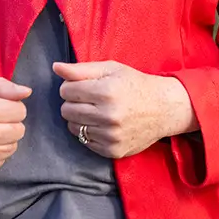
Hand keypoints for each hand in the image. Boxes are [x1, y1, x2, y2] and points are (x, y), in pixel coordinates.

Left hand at [53, 60, 196, 158]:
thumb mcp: (110, 68)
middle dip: (72, 101)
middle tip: (87, 97)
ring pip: (73, 127)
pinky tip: (100, 123)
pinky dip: (88, 131)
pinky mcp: (113, 151)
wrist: (163, 108)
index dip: (70, 85)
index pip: (66, 90)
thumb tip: (55, 67)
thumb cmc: (134, 83)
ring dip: (79, 117)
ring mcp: (111, 136)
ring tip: (94, 109)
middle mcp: (108, 116)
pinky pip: (85, 142)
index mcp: (106, 92)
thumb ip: (80, 69)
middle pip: (66, 110)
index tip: (81, 84)